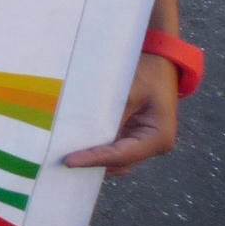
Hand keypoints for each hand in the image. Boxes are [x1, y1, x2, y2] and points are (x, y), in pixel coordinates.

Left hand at [64, 53, 178, 175]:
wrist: (161, 61)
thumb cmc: (147, 73)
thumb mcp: (128, 92)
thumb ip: (112, 115)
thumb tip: (87, 134)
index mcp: (158, 138)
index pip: (121, 155)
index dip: (95, 160)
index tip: (70, 161)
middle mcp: (153, 145)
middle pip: (119, 162)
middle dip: (93, 164)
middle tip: (63, 163)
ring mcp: (144, 141)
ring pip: (117, 159)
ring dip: (96, 159)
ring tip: (68, 158)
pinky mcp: (134, 133)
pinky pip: (115, 147)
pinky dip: (100, 148)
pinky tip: (79, 146)